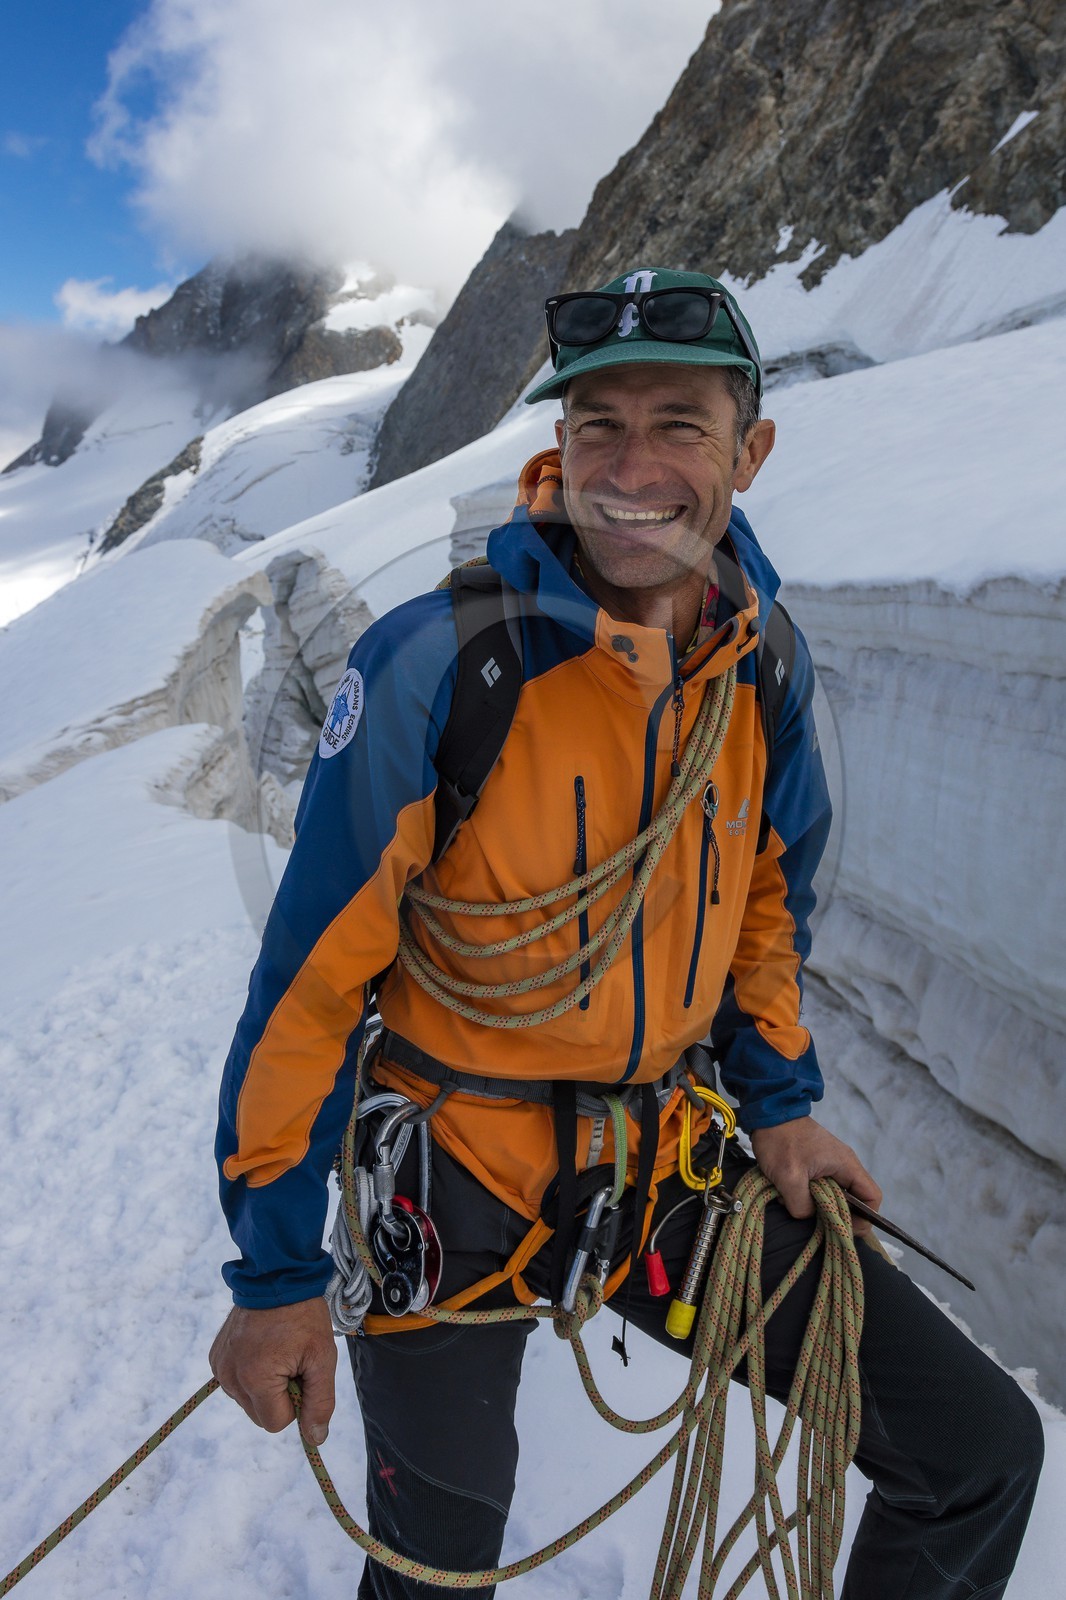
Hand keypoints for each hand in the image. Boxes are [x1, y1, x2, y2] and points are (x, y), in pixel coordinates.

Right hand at [209, 1297, 337, 1445]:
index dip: (295, 1403)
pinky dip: (251, 1373)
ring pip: (248, 1400)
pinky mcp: (215, 1357)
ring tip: (277, 1350)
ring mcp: (219, 1367)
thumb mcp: (322, 1359)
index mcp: (254, 1380)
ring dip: (265, 1386)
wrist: (276, 1276)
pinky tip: (262, 1347)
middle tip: (291, 1360)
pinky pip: (236, 1383)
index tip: (301, 1373)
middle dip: (279, 1396)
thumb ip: (320, 1403)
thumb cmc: (303, 1317)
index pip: (276, 1423)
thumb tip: (315, 1439)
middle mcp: (230, 1378)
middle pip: (260, 1414)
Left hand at [750, 1117, 881, 1235]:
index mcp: (846, 1165)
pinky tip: (790, 1196)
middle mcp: (843, 1166)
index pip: (872, 1197)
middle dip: (837, 1215)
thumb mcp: (789, 1177)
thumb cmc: (781, 1141)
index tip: (845, 1229)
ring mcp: (830, 1165)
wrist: (769, 1114)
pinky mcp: (816, 1166)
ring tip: (799, 1207)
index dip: (865, 1218)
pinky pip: (820, 1189)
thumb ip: (802, 1204)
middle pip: (854, 1200)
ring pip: (834, 1196)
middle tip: (819, 1224)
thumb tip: (807, 1215)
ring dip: (818, 1206)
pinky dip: (807, 1196)